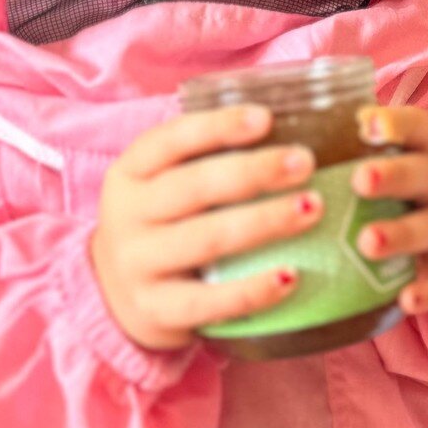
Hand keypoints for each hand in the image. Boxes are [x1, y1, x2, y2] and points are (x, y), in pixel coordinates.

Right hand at [92, 106, 321, 350]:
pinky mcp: (156, 310)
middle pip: (195, 187)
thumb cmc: (165, 224)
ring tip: (312, 207)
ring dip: (265, 221)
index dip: (218, 126)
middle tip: (305, 162)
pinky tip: (290, 277)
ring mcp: (138, 265)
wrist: (115, 297)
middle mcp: (127, 216)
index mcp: (131, 173)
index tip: (266, 118)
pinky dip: (253, 290)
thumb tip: (292, 136)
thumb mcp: (168, 185)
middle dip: (255, 172)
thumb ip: (213, 159)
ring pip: (208, 239)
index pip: (171, 140)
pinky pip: (210, 301)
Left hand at [353, 107, 427, 313]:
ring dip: (401, 233)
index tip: (367, 125)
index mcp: (425, 147)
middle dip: (392, 176)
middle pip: (422, 173)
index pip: (416, 126)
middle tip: (359, 180)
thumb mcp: (401, 153)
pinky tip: (407, 300)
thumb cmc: (414, 178)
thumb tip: (277, 136)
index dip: (394, 123)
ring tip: (368, 242)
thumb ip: (355, 145)